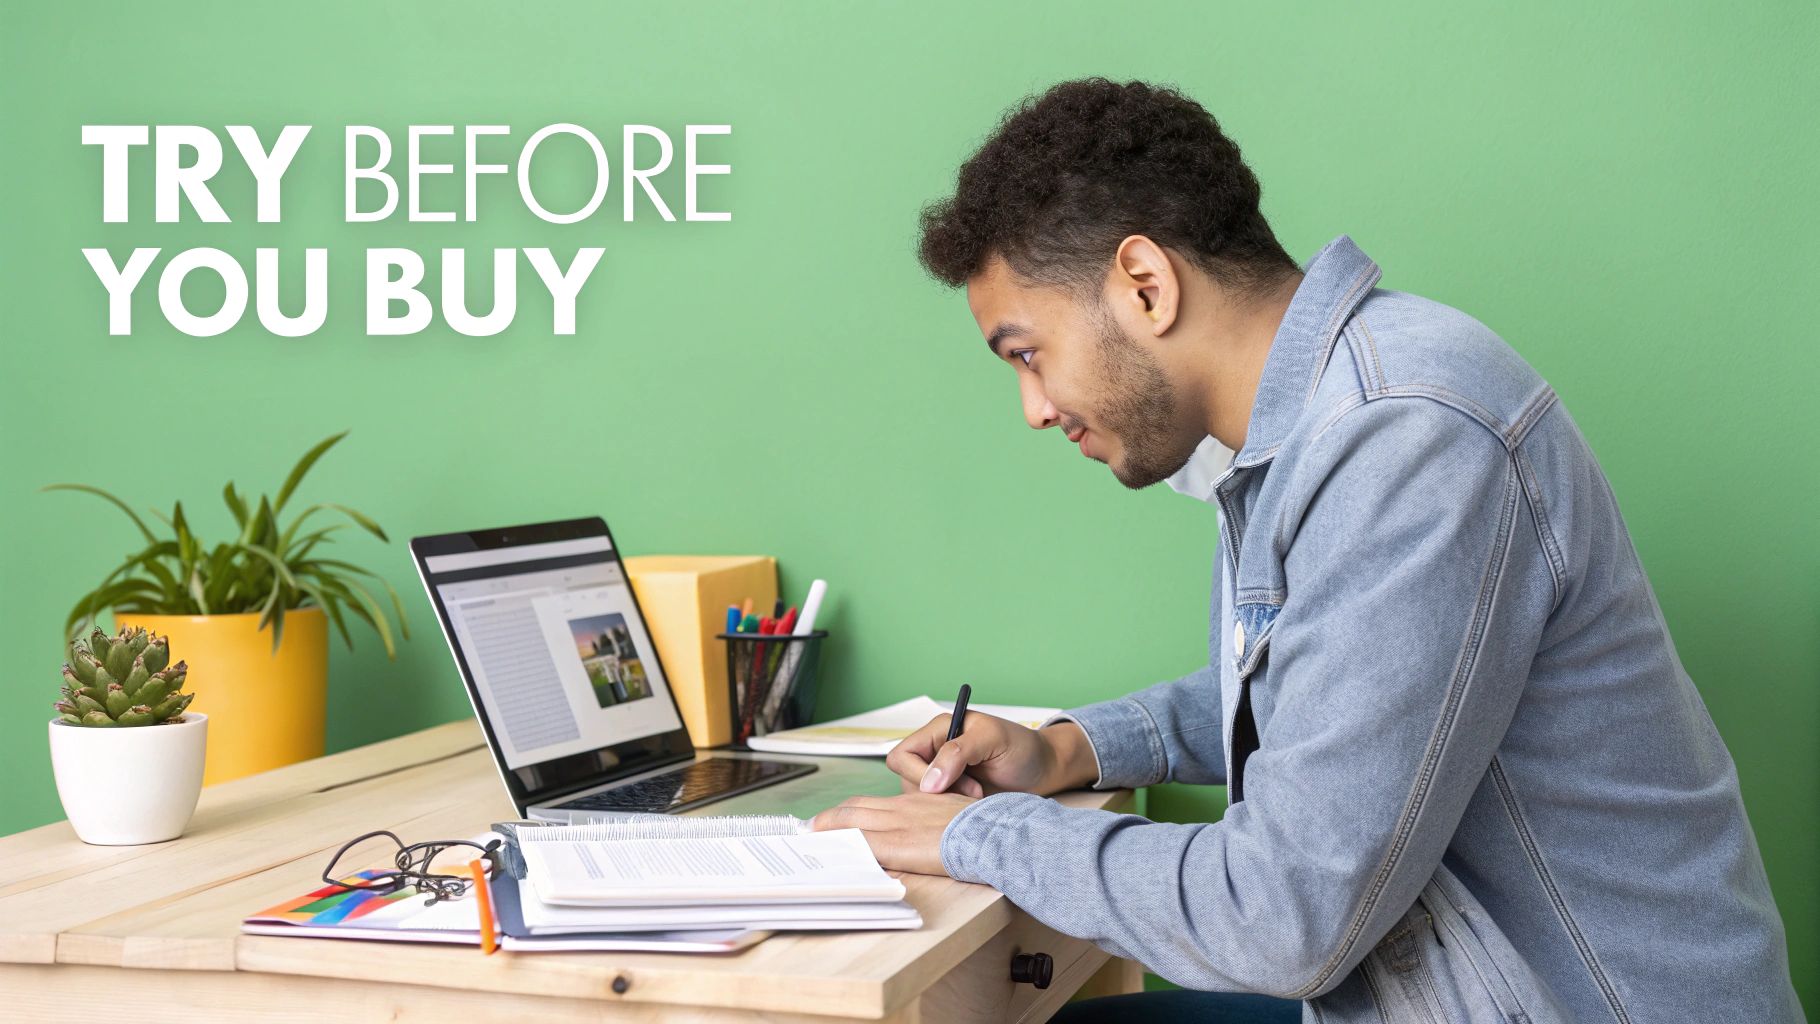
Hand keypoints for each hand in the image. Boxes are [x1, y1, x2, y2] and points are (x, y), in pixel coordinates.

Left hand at [810, 792, 976, 875]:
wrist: (994, 831)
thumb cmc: (984, 826)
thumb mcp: (955, 815)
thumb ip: (934, 821)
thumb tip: (927, 836)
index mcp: (914, 802)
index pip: (871, 803)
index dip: (849, 812)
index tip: (835, 820)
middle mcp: (901, 809)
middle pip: (853, 810)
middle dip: (829, 820)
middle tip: (812, 829)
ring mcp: (898, 825)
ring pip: (850, 822)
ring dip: (827, 831)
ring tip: (811, 840)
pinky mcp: (898, 844)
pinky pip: (861, 843)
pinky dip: (843, 848)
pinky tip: (832, 855)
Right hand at [885, 712, 1097, 797]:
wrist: (1044, 771)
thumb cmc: (1022, 747)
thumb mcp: (993, 738)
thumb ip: (958, 752)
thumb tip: (929, 780)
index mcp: (940, 731)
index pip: (903, 755)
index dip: (917, 773)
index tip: (946, 784)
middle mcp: (936, 753)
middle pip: (907, 780)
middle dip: (936, 792)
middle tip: (971, 792)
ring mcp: (944, 778)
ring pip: (920, 800)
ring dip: (946, 804)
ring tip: (976, 797)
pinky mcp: (953, 798)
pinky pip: (936, 812)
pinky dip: (951, 813)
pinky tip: (974, 806)